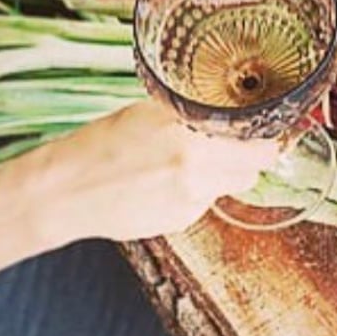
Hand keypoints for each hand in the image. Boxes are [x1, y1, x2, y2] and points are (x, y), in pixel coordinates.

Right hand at [35, 99, 279, 242]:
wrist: (65, 192)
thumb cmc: (99, 145)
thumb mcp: (149, 113)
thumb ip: (192, 115)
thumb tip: (227, 115)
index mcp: (191, 138)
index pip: (260, 147)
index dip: (269, 141)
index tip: (272, 136)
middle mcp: (197, 172)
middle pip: (251, 170)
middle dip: (245, 158)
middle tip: (226, 145)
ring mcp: (191, 202)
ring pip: (228, 187)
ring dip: (219, 175)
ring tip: (184, 163)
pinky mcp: (181, 222)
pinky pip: (204, 203)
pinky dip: (195, 192)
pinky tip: (164, 184)